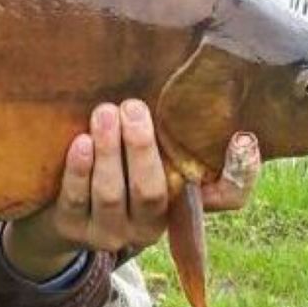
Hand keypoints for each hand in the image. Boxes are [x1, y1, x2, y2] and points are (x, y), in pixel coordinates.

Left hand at [2, 108, 260, 281]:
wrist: (64, 212)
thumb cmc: (119, 168)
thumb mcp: (152, 153)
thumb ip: (172, 130)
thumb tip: (201, 76)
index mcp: (181, 205)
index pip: (226, 197)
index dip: (240, 173)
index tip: (242, 137)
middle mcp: (150, 225)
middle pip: (153, 193)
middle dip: (142, 149)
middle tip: (133, 107)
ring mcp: (109, 231)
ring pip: (112, 196)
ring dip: (109, 152)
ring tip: (105, 113)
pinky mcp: (72, 228)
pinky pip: (76, 200)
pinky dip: (79, 170)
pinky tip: (81, 142)